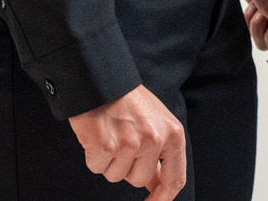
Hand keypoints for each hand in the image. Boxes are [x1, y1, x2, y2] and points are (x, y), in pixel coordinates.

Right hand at [68, 85, 186, 200]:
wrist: (100, 79)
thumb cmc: (127, 100)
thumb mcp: (155, 122)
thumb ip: (160, 154)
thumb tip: (158, 186)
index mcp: (173, 134)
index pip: (175, 179)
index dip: (162, 198)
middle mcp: (155, 140)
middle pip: (138, 180)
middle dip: (127, 167)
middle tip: (121, 140)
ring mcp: (131, 144)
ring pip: (116, 176)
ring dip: (108, 161)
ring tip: (109, 133)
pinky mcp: (107, 147)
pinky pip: (97, 167)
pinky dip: (93, 155)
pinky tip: (96, 134)